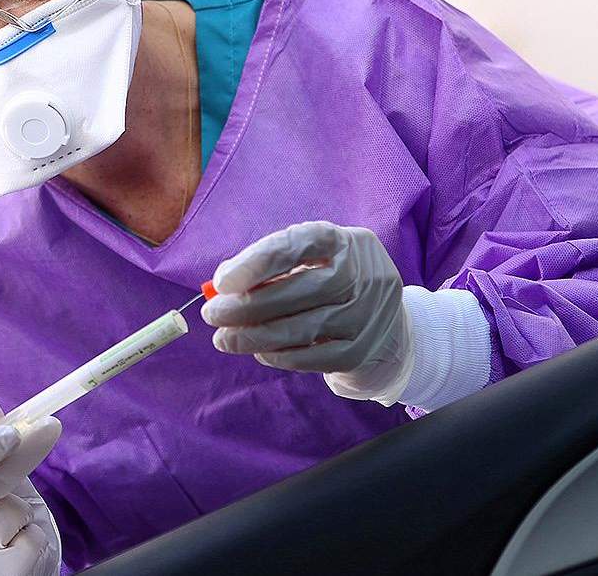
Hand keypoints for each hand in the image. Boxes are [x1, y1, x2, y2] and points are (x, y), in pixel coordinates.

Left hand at [201, 222, 414, 404]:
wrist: (384, 320)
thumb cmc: (328, 280)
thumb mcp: (308, 260)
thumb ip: (270, 266)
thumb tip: (223, 285)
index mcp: (343, 241)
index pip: (298, 245)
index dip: (257, 263)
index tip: (222, 282)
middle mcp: (363, 274)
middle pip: (300, 290)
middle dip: (248, 305)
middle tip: (212, 315)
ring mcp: (367, 315)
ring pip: (303, 329)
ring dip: (255, 336)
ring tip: (224, 339)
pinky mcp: (360, 350)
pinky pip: (312, 357)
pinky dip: (279, 356)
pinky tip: (258, 352)